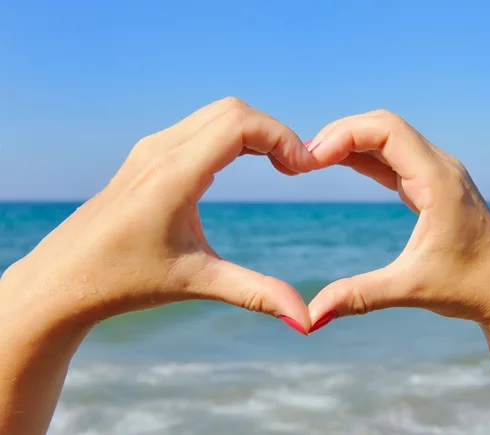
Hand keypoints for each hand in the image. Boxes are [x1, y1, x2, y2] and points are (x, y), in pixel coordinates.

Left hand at [1, 97, 313, 333]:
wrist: (65, 279)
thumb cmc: (125, 280)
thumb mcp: (197, 282)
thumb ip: (257, 294)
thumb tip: (305, 320)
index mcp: (174, 174)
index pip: (240, 123)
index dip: (282, 137)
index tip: (303, 170)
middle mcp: (160, 150)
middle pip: (232, 110)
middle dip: (273, 132)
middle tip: (295, 169)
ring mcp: (151, 149)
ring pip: (216, 114)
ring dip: (253, 132)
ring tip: (279, 166)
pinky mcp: (147, 156)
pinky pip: (199, 127)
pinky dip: (232, 135)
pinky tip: (245, 164)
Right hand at [305, 110, 489, 331]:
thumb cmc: (470, 288)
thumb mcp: (410, 289)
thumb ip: (358, 297)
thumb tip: (309, 318)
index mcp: (438, 181)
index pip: (386, 130)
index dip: (344, 135)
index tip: (311, 158)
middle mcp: (439, 167)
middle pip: (383, 125)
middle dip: (341, 134)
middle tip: (303, 158)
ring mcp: (437, 173)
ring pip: (387, 137)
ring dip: (350, 142)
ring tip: (312, 160)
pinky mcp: (431, 185)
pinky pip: (393, 157)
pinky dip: (362, 156)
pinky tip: (338, 164)